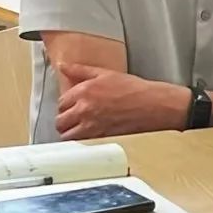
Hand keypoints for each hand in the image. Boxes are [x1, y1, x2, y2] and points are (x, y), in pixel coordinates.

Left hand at [55, 63, 190, 139]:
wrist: (153, 105)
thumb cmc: (134, 89)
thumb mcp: (105, 73)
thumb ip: (80, 70)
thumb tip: (63, 67)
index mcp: (84, 91)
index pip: (60, 102)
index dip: (66, 105)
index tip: (71, 106)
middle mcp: (85, 109)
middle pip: (60, 121)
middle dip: (64, 120)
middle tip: (72, 119)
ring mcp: (92, 126)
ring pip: (67, 136)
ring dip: (70, 133)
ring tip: (78, 129)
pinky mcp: (101, 139)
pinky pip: (81, 145)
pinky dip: (81, 143)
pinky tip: (88, 136)